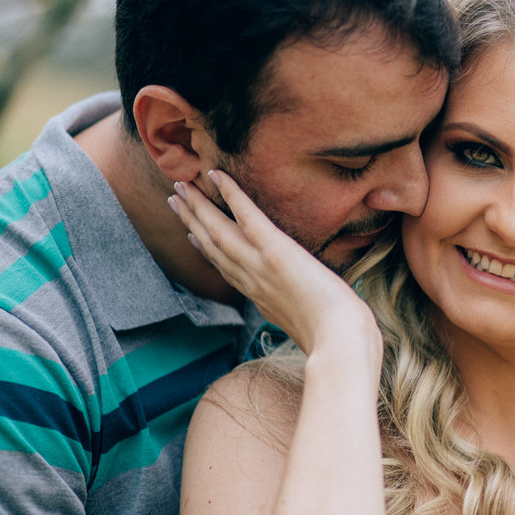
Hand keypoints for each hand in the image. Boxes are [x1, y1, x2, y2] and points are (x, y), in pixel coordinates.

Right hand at [170, 170, 379, 359]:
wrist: (339, 338)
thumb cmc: (335, 337)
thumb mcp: (309, 326)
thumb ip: (299, 314)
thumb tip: (309, 315)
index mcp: (261, 298)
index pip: (227, 269)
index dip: (206, 251)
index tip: (192, 236)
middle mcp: (252, 281)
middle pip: (213, 247)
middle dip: (192, 222)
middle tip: (175, 199)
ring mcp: (260, 265)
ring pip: (219, 231)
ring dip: (198, 206)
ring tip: (182, 185)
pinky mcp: (275, 251)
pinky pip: (247, 217)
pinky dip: (231, 195)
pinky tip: (217, 176)